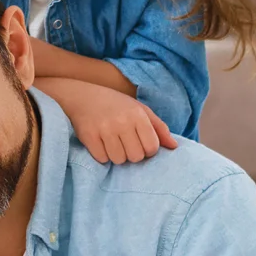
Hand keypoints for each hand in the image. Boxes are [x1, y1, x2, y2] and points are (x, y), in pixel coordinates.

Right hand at [41, 80, 176, 164]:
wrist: (82, 96)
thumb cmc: (115, 104)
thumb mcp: (140, 110)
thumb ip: (159, 128)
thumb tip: (174, 146)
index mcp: (138, 115)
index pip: (152, 148)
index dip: (147, 150)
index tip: (139, 143)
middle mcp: (122, 122)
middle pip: (136, 157)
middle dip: (132, 154)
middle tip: (125, 143)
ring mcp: (104, 129)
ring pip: (119, 160)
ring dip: (116, 155)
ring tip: (112, 143)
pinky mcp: (89, 136)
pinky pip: (102, 159)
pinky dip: (102, 155)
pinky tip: (100, 144)